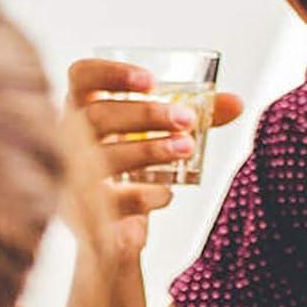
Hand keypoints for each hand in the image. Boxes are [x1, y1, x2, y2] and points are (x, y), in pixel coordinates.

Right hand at [64, 58, 244, 260]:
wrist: (109, 232)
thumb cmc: (132, 169)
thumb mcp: (157, 139)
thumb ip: (192, 118)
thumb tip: (237, 103)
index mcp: (83, 111)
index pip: (80, 78)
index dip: (109, 74)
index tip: (151, 81)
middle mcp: (69, 141)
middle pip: (95, 117)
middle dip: (144, 115)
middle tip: (187, 119)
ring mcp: (72, 178)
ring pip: (102, 158)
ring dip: (148, 150)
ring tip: (186, 148)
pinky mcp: (84, 216)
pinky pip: (114, 203)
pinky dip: (145, 197)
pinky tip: (166, 194)